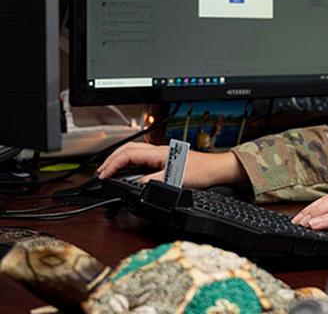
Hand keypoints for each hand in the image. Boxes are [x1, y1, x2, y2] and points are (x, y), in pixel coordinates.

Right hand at [97, 141, 246, 188]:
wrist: (217, 169)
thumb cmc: (202, 171)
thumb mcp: (175, 180)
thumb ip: (154, 182)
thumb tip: (136, 186)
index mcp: (159, 152)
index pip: (128, 155)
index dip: (112, 165)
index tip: (103, 175)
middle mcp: (159, 151)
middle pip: (128, 150)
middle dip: (111, 159)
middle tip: (101, 172)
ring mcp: (163, 155)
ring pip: (135, 153)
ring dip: (120, 160)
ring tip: (110, 170)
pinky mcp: (167, 160)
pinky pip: (143, 159)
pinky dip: (131, 163)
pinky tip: (129, 171)